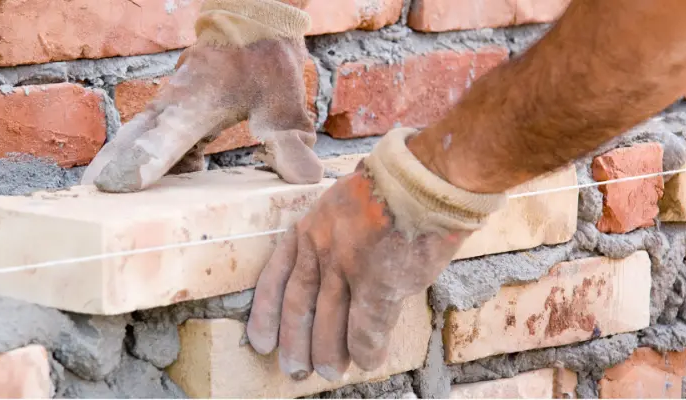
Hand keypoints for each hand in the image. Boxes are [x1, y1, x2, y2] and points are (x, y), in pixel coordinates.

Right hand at [80, 0, 322, 191]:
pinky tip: (156, 187)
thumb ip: (289, 141)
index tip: (118, 186)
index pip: (164, 139)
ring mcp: (168, 105)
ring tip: (98, 198)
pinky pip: (149, 137)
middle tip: (85, 201)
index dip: (142, 164)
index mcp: (196, 103)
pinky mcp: (171, 110)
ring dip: (117, 163)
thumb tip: (305, 178)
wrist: (251, 19)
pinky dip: (141, 158)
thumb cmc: (264, 59)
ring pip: (134, 136)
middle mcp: (173, 104)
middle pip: (132, 140)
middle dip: (109, 169)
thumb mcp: (284, 101)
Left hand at [245, 128, 507, 380]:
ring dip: (328, 350)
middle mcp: (320, 248)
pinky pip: (366, 326)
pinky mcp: (379, 283)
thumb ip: (335, 238)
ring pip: (328, 320)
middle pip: (299, 305)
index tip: (261, 342)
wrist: (424, 177)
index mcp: (309, 227)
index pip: (276, 277)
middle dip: (295, 341)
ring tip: (329, 372)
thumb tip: (337, 271)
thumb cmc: (393, 184)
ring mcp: (348, 267)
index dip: (267, 313)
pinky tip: (367, 361)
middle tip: (294, 369)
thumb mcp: (344, 203)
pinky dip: (365, 347)